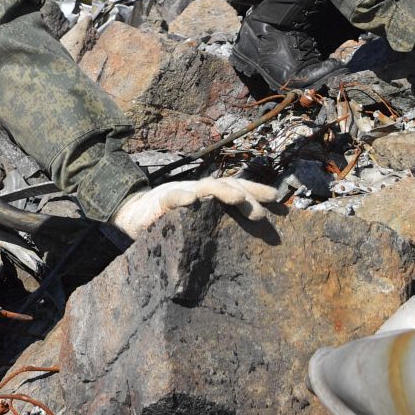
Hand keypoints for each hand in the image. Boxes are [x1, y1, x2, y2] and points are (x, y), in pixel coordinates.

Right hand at [110, 178, 278, 238]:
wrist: (136, 214)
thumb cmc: (173, 220)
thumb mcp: (201, 221)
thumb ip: (221, 224)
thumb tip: (252, 228)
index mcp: (212, 196)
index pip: (238, 187)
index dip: (257, 191)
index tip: (278, 199)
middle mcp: (201, 190)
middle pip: (228, 185)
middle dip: (246, 196)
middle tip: (261, 215)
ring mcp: (183, 192)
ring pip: (206, 187)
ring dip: (221, 191)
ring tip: (236, 198)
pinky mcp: (162, 200)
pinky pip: (173, 197)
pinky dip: (181, 197)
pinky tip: (191, 201)